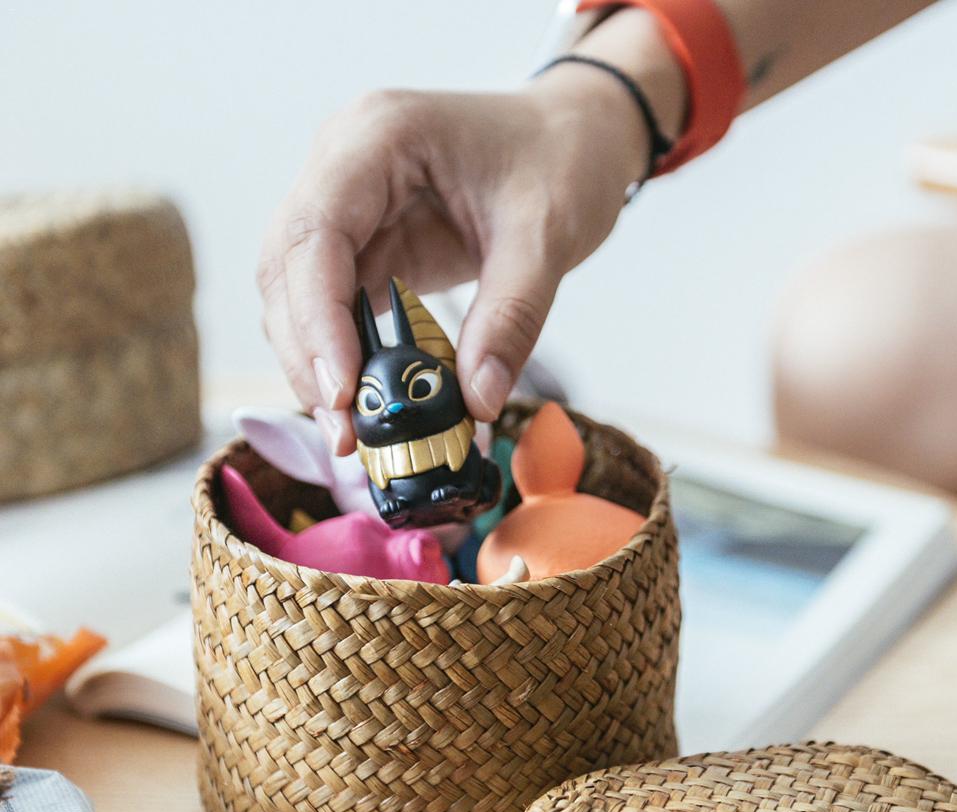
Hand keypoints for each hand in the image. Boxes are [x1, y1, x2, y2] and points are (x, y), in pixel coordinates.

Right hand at [257, 71, 654, 454]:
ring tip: (353, 430)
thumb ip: (511, 318)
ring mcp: (347, 205)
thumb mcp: (547, 235)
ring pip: (296, 293)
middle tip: (344, 433)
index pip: (315, 233)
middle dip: (309, 355)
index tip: (342, 393)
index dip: (317, 319)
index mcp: (377, 137)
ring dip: (316, 363)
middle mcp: (343, 166)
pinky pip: (332, 305)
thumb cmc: (560, 159)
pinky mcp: (365, 243)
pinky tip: (367, 400)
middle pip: (287, 268)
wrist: (572, 136)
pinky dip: (343, 355)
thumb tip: (477, 403)